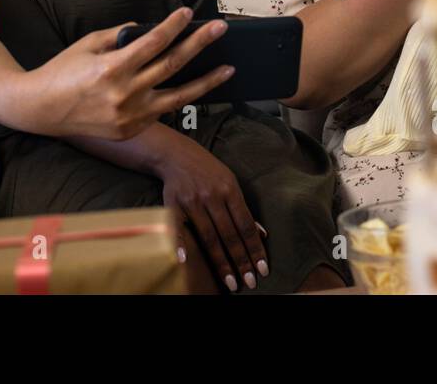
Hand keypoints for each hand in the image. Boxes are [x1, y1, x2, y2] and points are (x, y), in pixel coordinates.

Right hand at [38, 8, 231, 140]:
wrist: (41, 110)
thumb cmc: (64, 70)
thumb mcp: (89, 43)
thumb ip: (121, 35)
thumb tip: (151, 29)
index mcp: (112, 68)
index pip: (154, 42)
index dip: (174, 25)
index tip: (189, 13)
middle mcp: (125, 94)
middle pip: (173, 65)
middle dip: (200, 44)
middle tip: (220, 28)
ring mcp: (130, 116)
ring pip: (179, 96)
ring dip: (206, 81)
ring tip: (227, 69)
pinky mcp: (131, 130)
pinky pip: (161, 111)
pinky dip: (177, 97)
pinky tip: (193, 86)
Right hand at [155, 136, 267, 292]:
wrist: (176, 153)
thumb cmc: (208, 171)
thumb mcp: (230, 182)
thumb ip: (243, 208)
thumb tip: (262, 233)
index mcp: (230, 190)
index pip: (246, 225)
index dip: (255, 248)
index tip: (262, 270)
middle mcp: (212, 196)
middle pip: (229, 235)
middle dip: (241, 261)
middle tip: (249, 283)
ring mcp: (192, 201)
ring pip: (209, 237)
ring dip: (221, 262)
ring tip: (231, 282)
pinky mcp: (173, 204)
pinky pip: (177, 227)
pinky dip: (179, 244)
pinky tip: (185, 261)